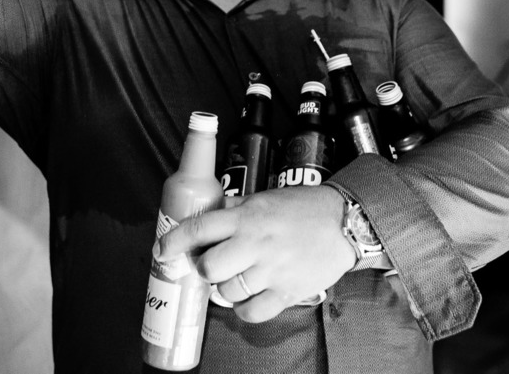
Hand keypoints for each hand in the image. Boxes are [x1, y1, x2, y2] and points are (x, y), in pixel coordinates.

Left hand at [156, 185, 355, 322]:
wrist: (346, 222)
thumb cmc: (305, 208)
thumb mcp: (265, 197)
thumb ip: (236, 208)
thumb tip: (209, 217)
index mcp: (247, 216)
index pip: (200, 228)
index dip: (175, 241)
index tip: (162, 250)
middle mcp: (255, 243)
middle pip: (209, 266)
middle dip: (206, 268)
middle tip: (214, 264)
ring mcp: (271, 269)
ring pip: (227, 291)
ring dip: (225, 288)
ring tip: (238, 278)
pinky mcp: (287, 291)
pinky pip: (251, 312)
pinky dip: (244, 309)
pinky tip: (249, 297)